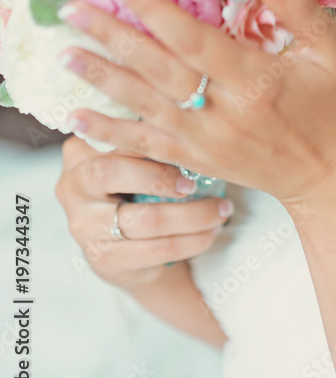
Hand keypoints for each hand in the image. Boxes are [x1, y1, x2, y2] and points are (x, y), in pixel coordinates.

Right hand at [55, 135, 232, 290]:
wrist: (125, 250)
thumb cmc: (136, 187)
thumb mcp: (133, 158)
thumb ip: (148, 138)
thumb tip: (190, 117)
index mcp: (79, 153)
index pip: (111, 138)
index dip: (148, 141)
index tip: (184, 143)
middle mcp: (71, 188)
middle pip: (112, 173)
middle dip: (162, 177)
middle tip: (196, 182)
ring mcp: (84, 228)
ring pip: (147, 219)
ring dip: (194, 215)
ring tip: (222, 209)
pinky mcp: (104, 260)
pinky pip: (158, 249)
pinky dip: (192, 240)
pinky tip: (211, 232)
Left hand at [56, 0, 335, 210]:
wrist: (333, 175)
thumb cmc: (335, 105)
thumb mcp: (332, 50)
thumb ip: (300, 9)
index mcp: (256, 80)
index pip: (193, 40)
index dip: (153, 10)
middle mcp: (224, 113)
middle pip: (156, 70)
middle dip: (111, 37)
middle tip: (70, 9)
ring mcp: (206, 141)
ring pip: (143, 107)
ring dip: (101, 79)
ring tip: (65, 53)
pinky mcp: (197, 160)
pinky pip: (146, 145)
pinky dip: (109, 131)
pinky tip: (76, 118)